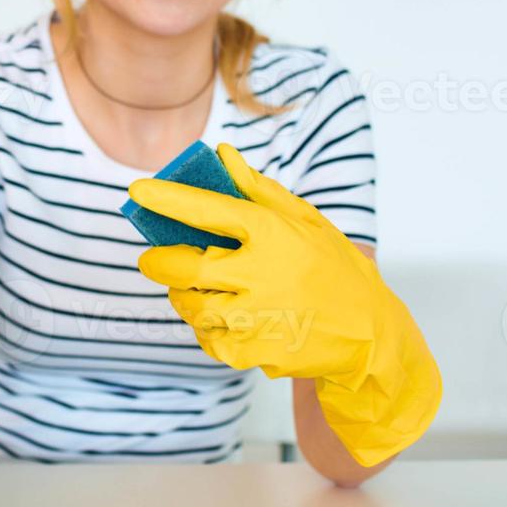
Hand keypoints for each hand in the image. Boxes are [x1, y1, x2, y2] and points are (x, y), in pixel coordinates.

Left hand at [128, 144, 439, 465]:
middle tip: (153, 258)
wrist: (368, 335)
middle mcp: (261, 275)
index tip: (137, 190)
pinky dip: (207, 327)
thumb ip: (259, 190)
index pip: (209, 210)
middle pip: (185, 266)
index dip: (169, 199)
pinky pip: (207, 338)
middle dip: (159, 261)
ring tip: (199, 289)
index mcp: (273, 235)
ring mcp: (256, 318)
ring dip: (185, 296)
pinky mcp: (253, 352)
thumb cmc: (333, 269)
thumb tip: (223, 155)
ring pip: (192, 305)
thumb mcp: (306, 221)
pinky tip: (226, 318)